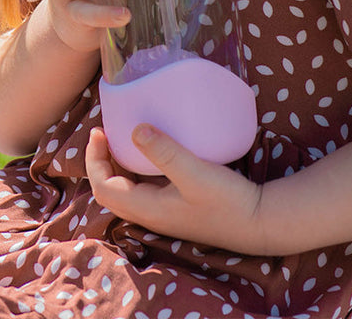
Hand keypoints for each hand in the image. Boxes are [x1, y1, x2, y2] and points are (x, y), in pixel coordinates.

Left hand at [85, 125, 267, 253]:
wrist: (258, 222)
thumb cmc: (227, 201)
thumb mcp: (195, 173)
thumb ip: (165, 152)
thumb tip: (135, 129)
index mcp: (148, 209)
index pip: (104, 188)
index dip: (94, 161)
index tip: (99, 131)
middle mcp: (151, 214)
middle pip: (110, 191)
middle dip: (101, 163)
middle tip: (104, 133)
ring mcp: (164, 213)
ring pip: (127, 191)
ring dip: (117, 166)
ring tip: (122, 138)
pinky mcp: (178, 207)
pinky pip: (144, 189)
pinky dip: (137, 170)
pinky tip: (153, 152)